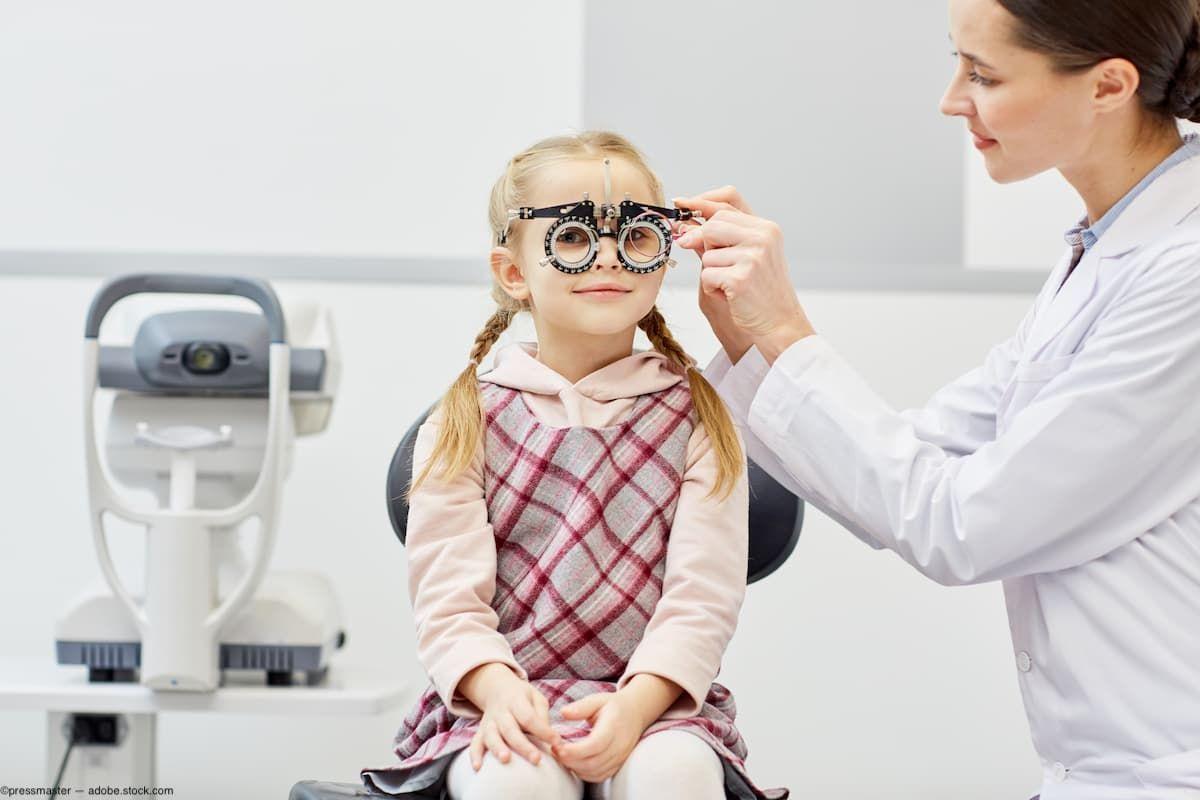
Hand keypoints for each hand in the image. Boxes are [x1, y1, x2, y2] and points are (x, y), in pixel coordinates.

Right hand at [459, 663, 562, 770]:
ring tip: (505, 760)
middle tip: (536, 759)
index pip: (529, 717)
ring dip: (497, 748)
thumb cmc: (522, 697)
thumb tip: (549, 737)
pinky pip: (475, 743)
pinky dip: (474, 755)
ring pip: (491, 736)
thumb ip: (541, 715)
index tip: (557, 742)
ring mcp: (489, 722)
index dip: (543, 731)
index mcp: (517, 701)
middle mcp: (501, 712)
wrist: (497, 688)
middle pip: (511, 729)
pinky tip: (477, 767)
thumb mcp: (536, 698)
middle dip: (523, 745)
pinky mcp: (481, 732)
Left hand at [551, 690, 647, 782]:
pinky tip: (573, 763)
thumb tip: (563, 713)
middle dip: (570, 760)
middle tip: (555, 750)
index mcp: (613, 727)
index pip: (595, 745)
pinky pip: (599, 776)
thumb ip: (580, 707)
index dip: (575, 750)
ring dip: (575, 768)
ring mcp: (619, 757)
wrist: (635, 713)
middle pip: (593, 762)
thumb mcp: (597, 700)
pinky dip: (584, 774)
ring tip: (561, 756)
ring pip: (595, 772)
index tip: (558, 747)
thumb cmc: (612, 706)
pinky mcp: (617, 765)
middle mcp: (619, 745)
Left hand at [674, 186, 815, 362]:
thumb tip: (682, 225)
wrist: (779, 324)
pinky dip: (712, 289)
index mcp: (766, 228)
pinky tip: (731, 296)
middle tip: (718, 265)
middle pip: (712, 225)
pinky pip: (706, 275)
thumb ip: (717, 239)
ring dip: (711, 273)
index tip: (679, 202)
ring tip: (732, 285)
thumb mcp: (744, 257)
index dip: (700, 201)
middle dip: (704, 244)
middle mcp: (763, 237)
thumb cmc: (760, 292)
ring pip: (706, 253)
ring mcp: (753, 256)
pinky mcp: (741, 278)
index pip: (729, 200)